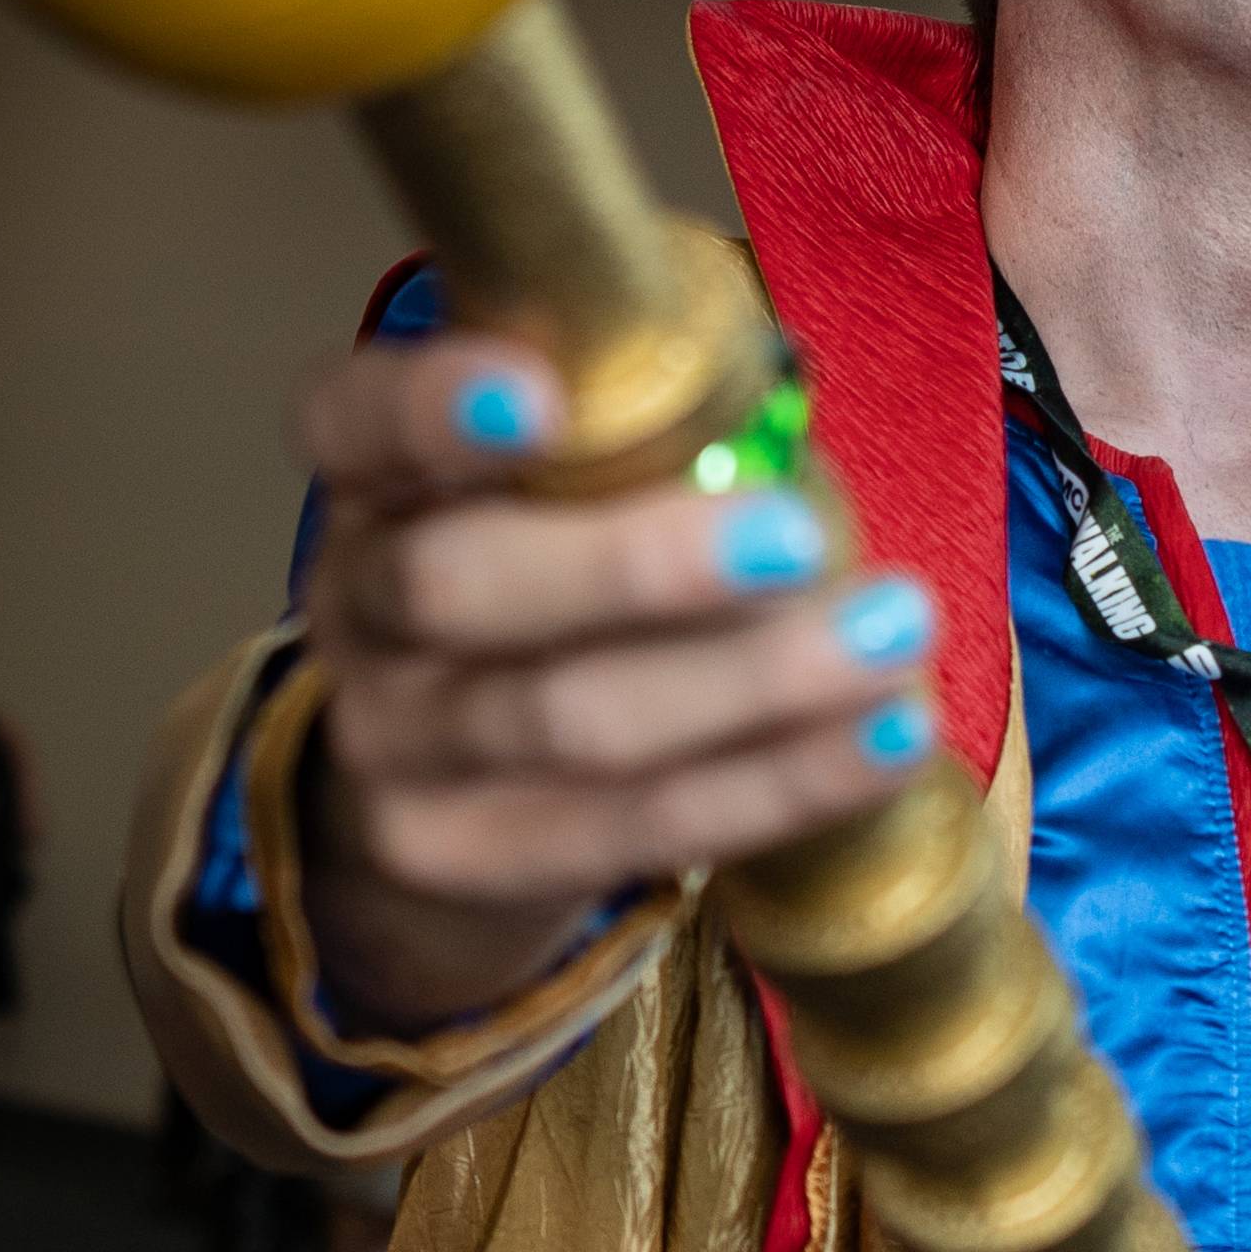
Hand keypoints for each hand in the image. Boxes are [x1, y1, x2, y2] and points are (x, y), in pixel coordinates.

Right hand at [294, 337, 938, 1031]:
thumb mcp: (569, 479)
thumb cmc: (565, 567)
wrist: (463, 779)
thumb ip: (646, 431)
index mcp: (376, 474)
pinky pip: (634, 826)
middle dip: (637, 567)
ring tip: (896, 637)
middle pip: (460, 587)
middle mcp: (354, 604)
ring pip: (567, 721)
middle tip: (798, 539)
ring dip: (755, 682)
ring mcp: (391, 742)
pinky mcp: (457, 856)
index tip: (545, 395)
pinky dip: (778, 782)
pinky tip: (888, 737)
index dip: (433, 407)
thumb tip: (799, 421)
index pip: (358, 420)